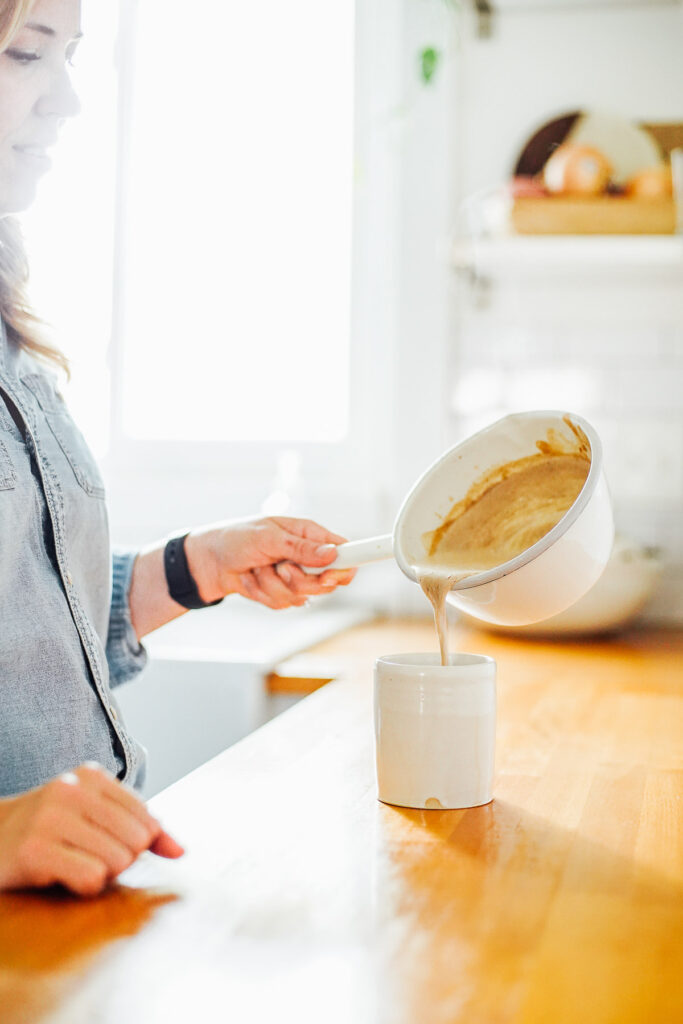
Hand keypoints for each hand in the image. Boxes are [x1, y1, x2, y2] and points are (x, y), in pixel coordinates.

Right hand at [0, 763, 183, 896]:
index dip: (139, 844)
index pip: (146, 819)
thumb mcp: (96, 817)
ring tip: (75, 864)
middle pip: (136, 841)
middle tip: (91, 857)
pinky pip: (90, 877)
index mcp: (91, 776)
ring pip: (116, 860)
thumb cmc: (54, 830)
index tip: (113, 846)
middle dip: (121, 860)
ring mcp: (50, 817)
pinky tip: (62, 876)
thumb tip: (181, 851)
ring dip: (101, 875)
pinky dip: (83, 886)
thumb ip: (142, 829)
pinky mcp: (34, 850)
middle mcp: (71, 789)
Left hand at [185, 516, 355, 609]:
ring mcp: (294, 577)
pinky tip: (252, 579)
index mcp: (309, 535)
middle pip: (326, 582)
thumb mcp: (268, 537)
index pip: (344, 551)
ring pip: (302, 596)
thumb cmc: (236, 538)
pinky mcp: (281, 593)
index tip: (331, 575)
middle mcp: (306, 556)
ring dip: (274, 585)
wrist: (209, 561)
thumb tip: (331, 553)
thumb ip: (301, 548)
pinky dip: (263, 593)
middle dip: (299, 580)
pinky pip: (283, 604)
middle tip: (281, 568)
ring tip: (258, 569)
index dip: (344, 566)